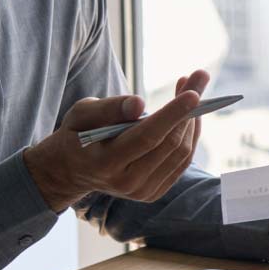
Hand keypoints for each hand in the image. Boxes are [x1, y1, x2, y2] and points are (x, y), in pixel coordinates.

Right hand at [23, 71, 210, 211]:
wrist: (70, 170)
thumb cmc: (76, 134)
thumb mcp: (81, 113)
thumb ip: (109, 108)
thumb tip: (139, 103)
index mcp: (106, 163)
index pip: (147, 137)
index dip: (172, 115)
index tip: (193, 93)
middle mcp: (127, 183)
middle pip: (170, 144)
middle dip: (188, 109)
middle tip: (198, 77)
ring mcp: (143, 192)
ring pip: (181, 153)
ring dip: (192, 119)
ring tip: (192, 90)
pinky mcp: (154, 192)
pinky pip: (182, 162)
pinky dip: (190, 135)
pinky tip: (188, 114)